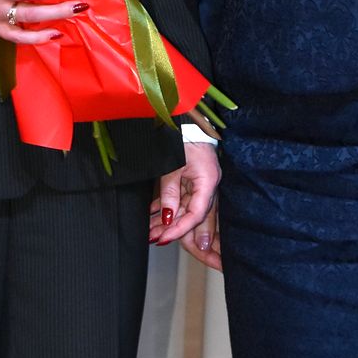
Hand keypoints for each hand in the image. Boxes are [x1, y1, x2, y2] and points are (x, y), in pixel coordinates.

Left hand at [149, 142, 220, 267]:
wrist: (185, 118)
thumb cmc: (182, 137)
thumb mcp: (173, 166)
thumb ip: (170, 192)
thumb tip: (167, 217)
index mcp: (208, 181)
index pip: (196, 213)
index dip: (180, 228)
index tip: (164, 237)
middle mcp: (207, 185)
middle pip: (192, 215)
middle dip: (173, 229)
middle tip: (156, 239)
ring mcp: (200, 182)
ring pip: (183, 208)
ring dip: (166, 219)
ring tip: (149, 230)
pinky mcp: (191, 178)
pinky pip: (179, 197)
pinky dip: (165, 206)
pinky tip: (152, 215)